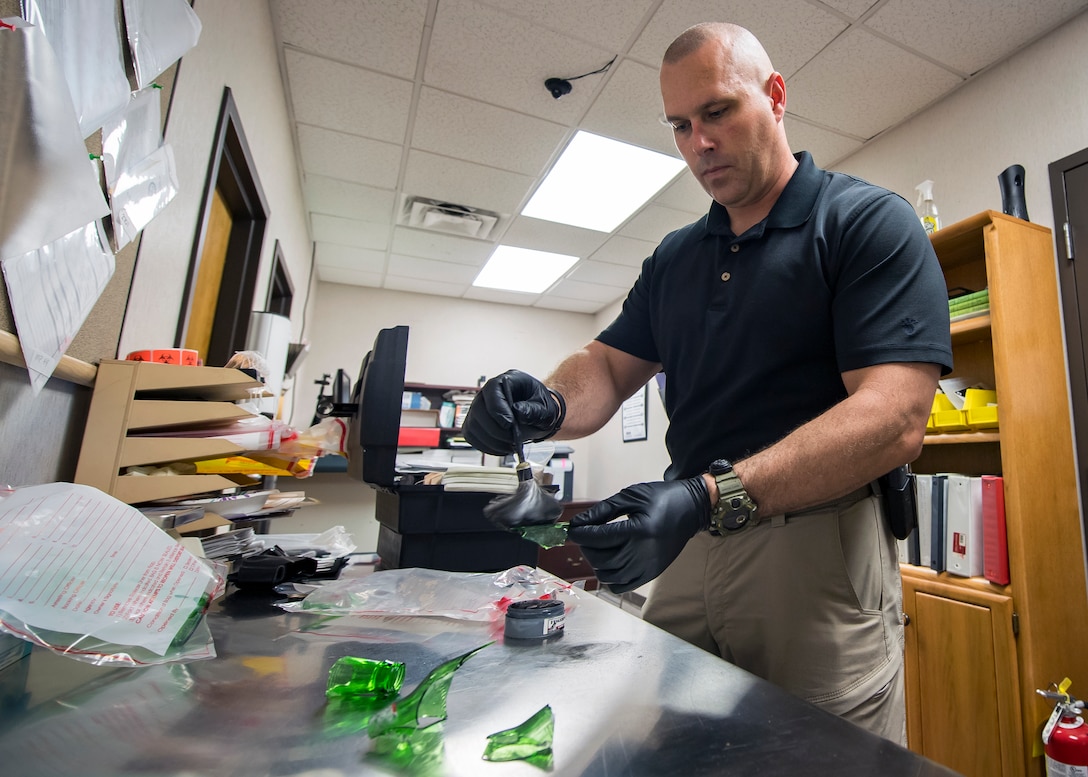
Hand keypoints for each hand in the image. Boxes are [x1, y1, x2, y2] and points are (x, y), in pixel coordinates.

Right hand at [462, 370, 564, 454]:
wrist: (536, 415)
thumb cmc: (539, 407)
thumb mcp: (545, 407)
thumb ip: (534, 410)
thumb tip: (518, 412)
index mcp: (505, 382)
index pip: (492, 390)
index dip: (498, 408)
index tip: (509, 424)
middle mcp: (487, 394)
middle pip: (478, 409)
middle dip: (495, 429)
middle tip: (512, 440)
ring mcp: (478, 409)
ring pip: (473, 426)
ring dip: (491, 441)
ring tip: (510, 446)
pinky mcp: (475, 424)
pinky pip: (472, 437)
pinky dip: (487, 447)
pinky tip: (502, 448)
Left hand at [567, 477, 710, 593]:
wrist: (691, 509)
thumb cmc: (661, 498)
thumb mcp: (631, 496)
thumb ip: (603, 510)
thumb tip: (578, 522)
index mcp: (640, 530)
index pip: (600, 538)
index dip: (580, 534)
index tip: (571, 529)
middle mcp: (644, 553)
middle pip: (601, 559)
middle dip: (585, 548)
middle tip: (583, 535)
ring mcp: (648, 567)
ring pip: (608, 576)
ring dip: (595, 563)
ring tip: (595, 547)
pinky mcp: (651, 574)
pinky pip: (621, 585)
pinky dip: (609, 577)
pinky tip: (608, 560)